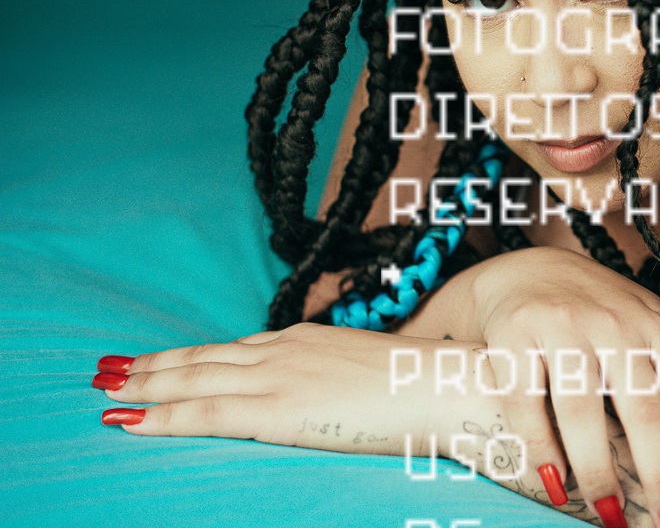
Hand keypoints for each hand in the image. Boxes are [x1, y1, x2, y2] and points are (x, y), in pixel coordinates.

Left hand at [93, 324, 486, 457]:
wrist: (448, 386)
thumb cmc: (423, 385)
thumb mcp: (371, 372)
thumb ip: (338, 378)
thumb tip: (329, 393)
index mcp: (306, 340)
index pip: (235, 348)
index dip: (192, 355)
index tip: (160, 359)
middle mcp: (284, 350)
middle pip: (204, 358)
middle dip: (154, 365)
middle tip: (109, 369)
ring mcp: (279, 376)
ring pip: (195, 379)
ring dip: (146, 385)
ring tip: (107, 390)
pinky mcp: (279, 408)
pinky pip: (206, 412)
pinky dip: (164, 415)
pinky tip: (132, 421)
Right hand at [468, 247, 659, 526]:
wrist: (529, 272)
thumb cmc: (607, 310)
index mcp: (658, 328)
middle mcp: (615, 325)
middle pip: (644, 410)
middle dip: (659, 475)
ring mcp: (562, 329)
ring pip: (584, 413)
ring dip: (599, 474)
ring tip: (611, 517)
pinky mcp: (513, 339)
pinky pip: (527, 404)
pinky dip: (540, 449)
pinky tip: (556, 484)